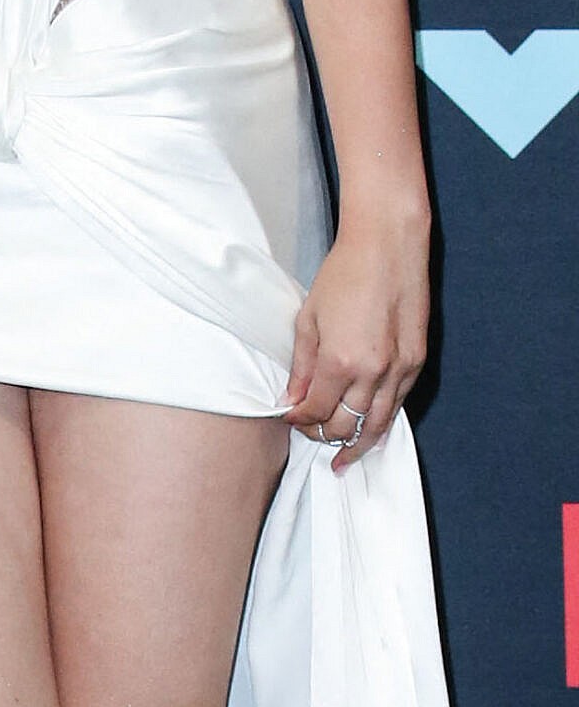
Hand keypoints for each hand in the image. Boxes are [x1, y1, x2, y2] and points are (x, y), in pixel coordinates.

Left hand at [283, 220, 429, 470]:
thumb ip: (301, 364)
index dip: (300, 420)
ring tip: (343, 458)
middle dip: (325, 435)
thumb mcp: (308, 317)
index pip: (316, 409)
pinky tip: (371, 432)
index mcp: (339, 360)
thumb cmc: (343, 275)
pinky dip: (383, 423)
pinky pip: (398, 405)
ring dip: (358, 443)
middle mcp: (372, 373)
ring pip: (377, 424)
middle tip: (311, 437)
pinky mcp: (417, 363)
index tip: (291, 418)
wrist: (387, 247)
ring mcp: (399, 370)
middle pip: (347, 424)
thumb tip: (293, 399)